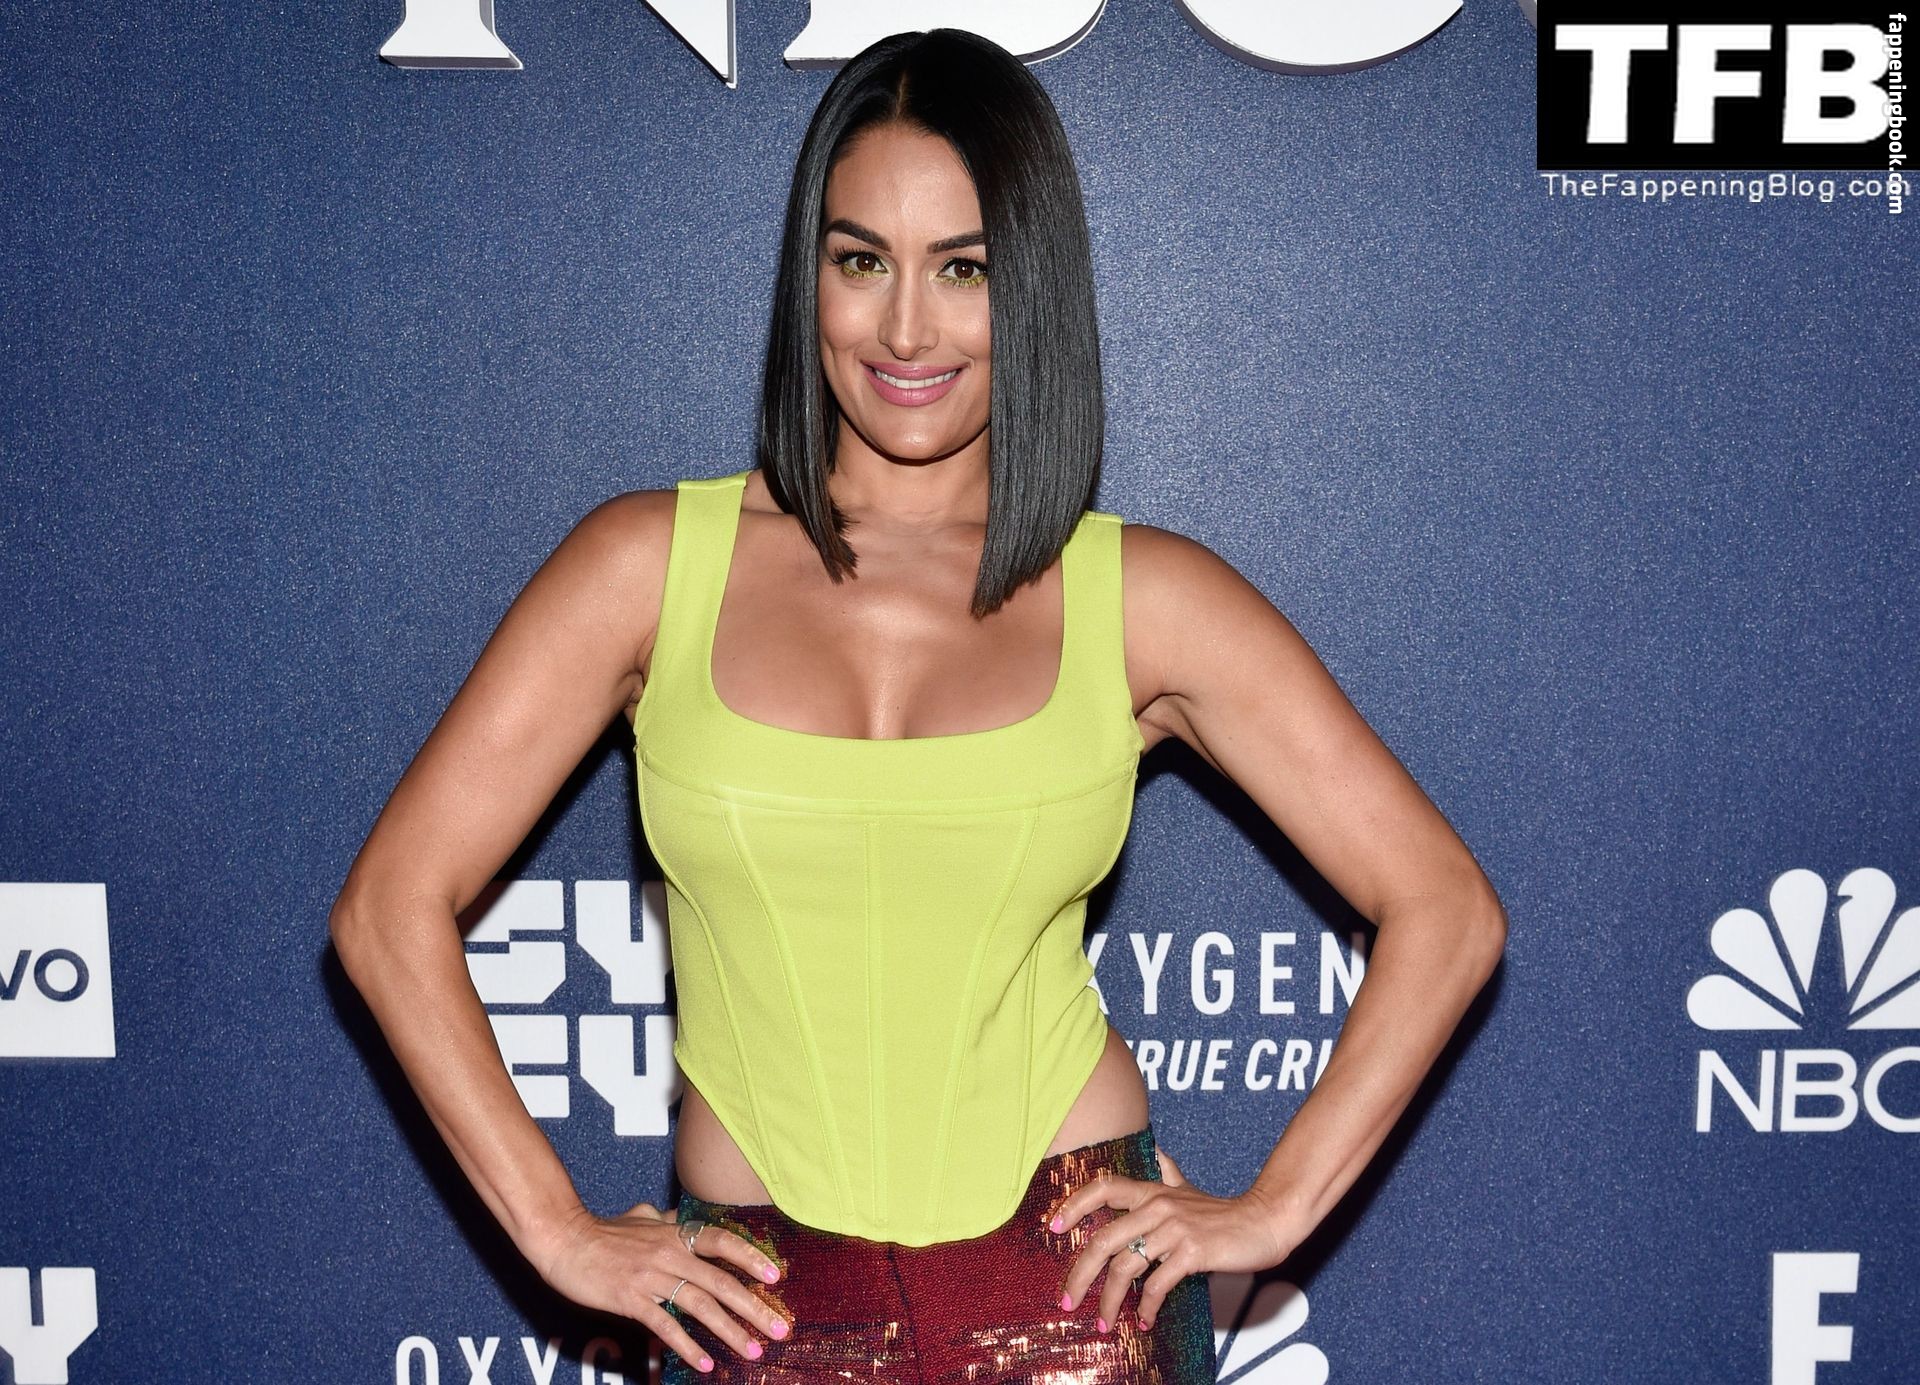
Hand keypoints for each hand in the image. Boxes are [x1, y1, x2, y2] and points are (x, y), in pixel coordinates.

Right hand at [533, 1199, 793, 1368]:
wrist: (563, 1239)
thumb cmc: (600, 1231)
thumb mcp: (639, 1218)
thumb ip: (662, 1221)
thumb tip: (676, 1219)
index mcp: (673, 1233)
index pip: (722, 1241)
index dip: (751, 1257)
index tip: (776, 1278)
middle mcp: (669, 1252)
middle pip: (721, 1280)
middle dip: (754, 1307)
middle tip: (780, 1329)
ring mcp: (650, 1276)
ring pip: (701, 1304)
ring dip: (730, 1331)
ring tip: (753, 1351)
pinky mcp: (630, 1299)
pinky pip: (665, 1325)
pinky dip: (687, 1345)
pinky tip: (705, 1363)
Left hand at [1049, 1145, 1297, 1333]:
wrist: (1264, 1222)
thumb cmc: (1223, 1213)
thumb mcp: (1188, 1189)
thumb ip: (1168, 1172)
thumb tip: (1156, 1150)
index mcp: (1152, 1190)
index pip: (1103, 1187)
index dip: (1074, 1204)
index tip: (1053, 1227)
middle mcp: (1158, 1206)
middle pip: (1103, 1239)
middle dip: (1079, 1274)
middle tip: (1067, 1301)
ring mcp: (1174, 1229)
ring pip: (1125, 1266)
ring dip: (1109, 1300)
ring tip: (1103, 1321)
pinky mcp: (1191, 1252)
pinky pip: (1156, 1284)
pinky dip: (1145, 1307)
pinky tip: (1143, 1320)